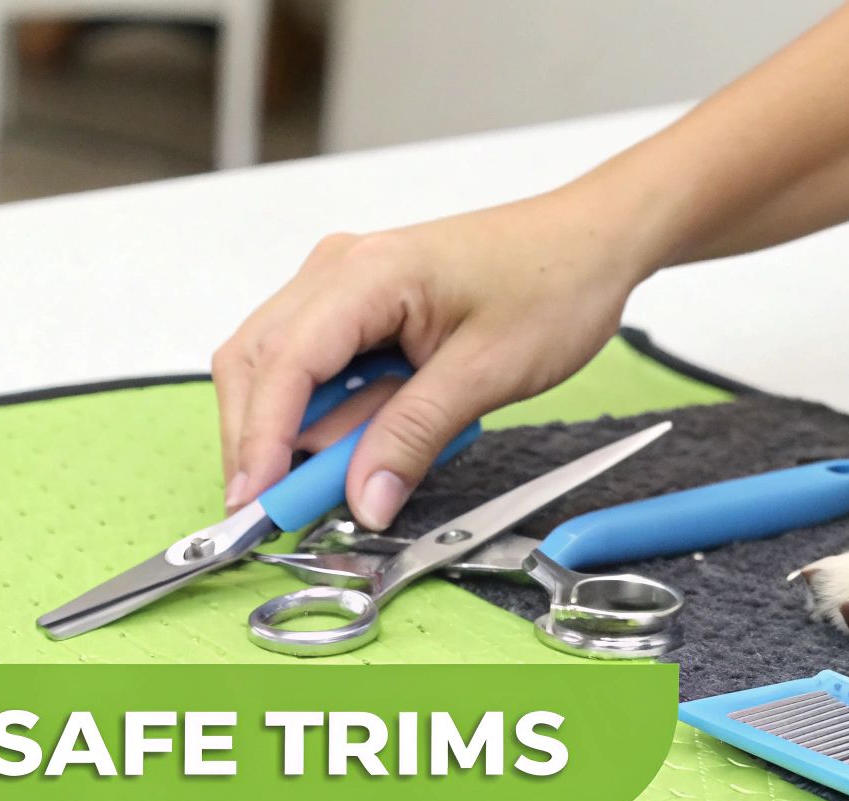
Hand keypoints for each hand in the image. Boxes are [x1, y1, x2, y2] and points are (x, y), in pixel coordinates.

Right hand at [212, 187, 659, 529]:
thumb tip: (363, 498)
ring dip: (299, 431)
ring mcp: (345, 284)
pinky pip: (319, 366)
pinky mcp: (363, 306)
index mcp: (365, 274)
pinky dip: (328, 413)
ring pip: (279, 368)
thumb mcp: (488, 373)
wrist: (593, 243)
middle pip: (257, 364)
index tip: (255, 503)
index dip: (260, 441)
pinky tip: (366, 440)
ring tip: (348, 474)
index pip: (281, 365)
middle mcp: (339, 270)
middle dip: (263, 442)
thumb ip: (414, 437)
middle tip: (288, 509)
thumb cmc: (555, 282)